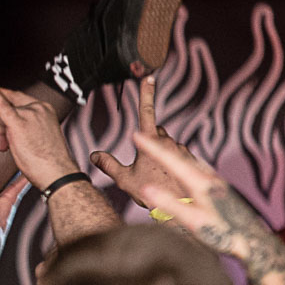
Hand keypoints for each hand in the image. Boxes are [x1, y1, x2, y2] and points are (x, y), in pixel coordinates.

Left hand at [0, 80, 78, 190]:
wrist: (57, 174)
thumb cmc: (50, 161)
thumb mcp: (40, 136)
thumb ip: (28, 125)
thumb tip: (9, 123)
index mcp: (44, 108)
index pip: (18, 100)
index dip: (7, 108)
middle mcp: (38, 107)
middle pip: (7, 104)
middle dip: (0, 123)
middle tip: (3, 144)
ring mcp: (29, 113)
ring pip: (0, 112)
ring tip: (6, 147)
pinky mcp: (19, 123)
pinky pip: (0, 105)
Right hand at [90, 76, 196, 209]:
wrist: (182, 208)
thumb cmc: (153, 194)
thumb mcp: (124, 179)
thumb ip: (108, 164)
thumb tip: (94, 155)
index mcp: (150, 142)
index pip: (146, 111)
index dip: (146, 93)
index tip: (149, 76)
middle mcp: (168, 141)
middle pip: (155, 132)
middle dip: (148, 140)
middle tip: (142, 163)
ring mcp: (181, 149)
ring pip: (166, 144)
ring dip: (160, 152)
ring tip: (157, 176)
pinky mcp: (191, 158)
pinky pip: (178, 154)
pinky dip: (171, 161)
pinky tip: (168, 178)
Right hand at [133, 132, 270, 261]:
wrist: (254, 243)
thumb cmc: (224, 235)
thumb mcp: (194, 222)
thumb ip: (170, 204)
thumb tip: (146, 188)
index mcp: (200, 183)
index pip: (170, 160)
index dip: (152, 148)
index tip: (135, 134)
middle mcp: (208, 178)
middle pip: (180, 157)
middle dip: (160, 147)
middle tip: (142, 137)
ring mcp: (215, 183)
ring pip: (190, 162)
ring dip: (172, 155)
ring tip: (158, 148)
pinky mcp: (219, 190)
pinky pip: (197, 170)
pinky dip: (184, 165)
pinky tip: (185, 168)